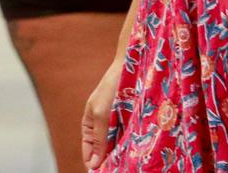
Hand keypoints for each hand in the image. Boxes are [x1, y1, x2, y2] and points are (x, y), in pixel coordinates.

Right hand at [80, 54, 124, 169]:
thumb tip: (93, 166)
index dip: (95, 164)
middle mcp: (103, 128)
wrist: (132, 65)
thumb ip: (98, 140)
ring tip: (130, 163)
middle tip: (120, 168)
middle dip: (110, 161)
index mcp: (89, 126)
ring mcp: (118, 125)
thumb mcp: (101, 115)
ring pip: (118, 147)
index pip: (89, 153)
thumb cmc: (111, 88)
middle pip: (104, 152)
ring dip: (123, 154)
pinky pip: (130, 138)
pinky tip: (138, 152)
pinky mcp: (131, 122)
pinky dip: (133, 145)